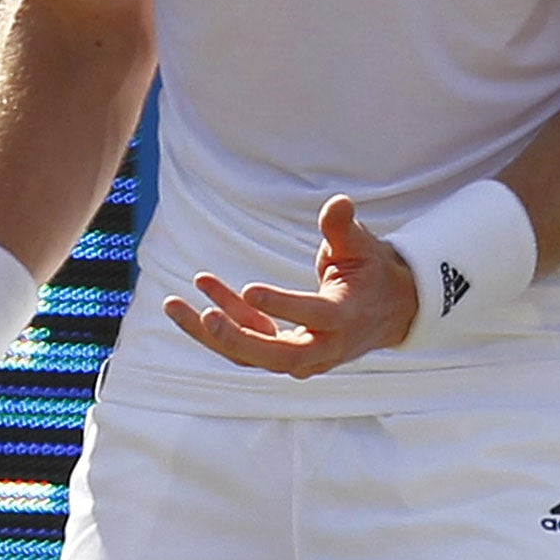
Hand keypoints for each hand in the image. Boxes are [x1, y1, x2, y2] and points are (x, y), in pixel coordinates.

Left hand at [161, 194, 417, 378]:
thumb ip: (344, 228)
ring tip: (173, 303)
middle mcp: (322, 348)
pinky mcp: (283, 353)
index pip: (312, 316)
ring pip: (250, 354)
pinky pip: (246, 342)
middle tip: (205, 316)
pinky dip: (223, 319)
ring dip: (210, 333)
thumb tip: (337, 202)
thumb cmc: (371, 272)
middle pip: (274, 355)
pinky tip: (201, 287)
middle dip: (236, 338)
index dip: (281, 305)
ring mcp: (301, 357)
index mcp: (344, 318)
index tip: (249, 289)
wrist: (386, 312)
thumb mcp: (362, 246)